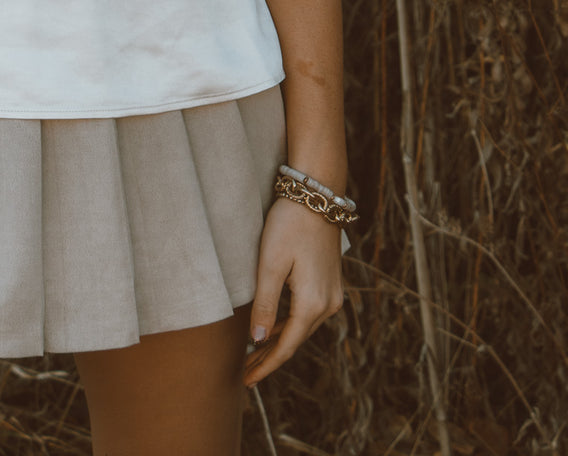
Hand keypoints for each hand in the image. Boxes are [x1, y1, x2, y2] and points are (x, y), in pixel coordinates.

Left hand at [243, 196, 344, 386]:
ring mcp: (332, 294)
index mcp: (313, 303)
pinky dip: (290, 325)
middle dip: (270, 357)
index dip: (266, 365)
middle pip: (296, 340)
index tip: (246, 381)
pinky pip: (308, 313)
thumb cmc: (289, 225)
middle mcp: (329, 304)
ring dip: (280, 341)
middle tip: (244, 372)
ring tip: (255, 355)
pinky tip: (274, 328)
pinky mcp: (330, 282)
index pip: (287, 346)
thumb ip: (265, 304)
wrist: (316, 196)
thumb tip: (259, 340)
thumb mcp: (270, 264)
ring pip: (303, 328)